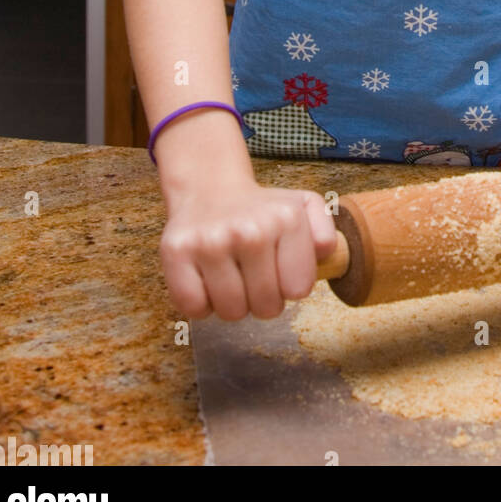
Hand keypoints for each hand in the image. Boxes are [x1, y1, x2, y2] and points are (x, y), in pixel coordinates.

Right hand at [159, 178, 338, 320]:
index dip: (289, 286)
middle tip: (254, 275)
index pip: (298, 290)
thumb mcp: (303, 207)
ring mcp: (210, 241)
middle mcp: (249, 230)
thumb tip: (324, 253)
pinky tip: (207, 279)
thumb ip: (324, 232)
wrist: (210, 189)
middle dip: (262, 300)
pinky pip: (194, 308)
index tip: (279, 269)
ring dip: (232, 303)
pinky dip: (201, 303)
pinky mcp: (176, 251)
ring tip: (232, 275)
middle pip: (265, 307)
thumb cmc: (261, 210)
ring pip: (230, 312)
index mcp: (286, 219)